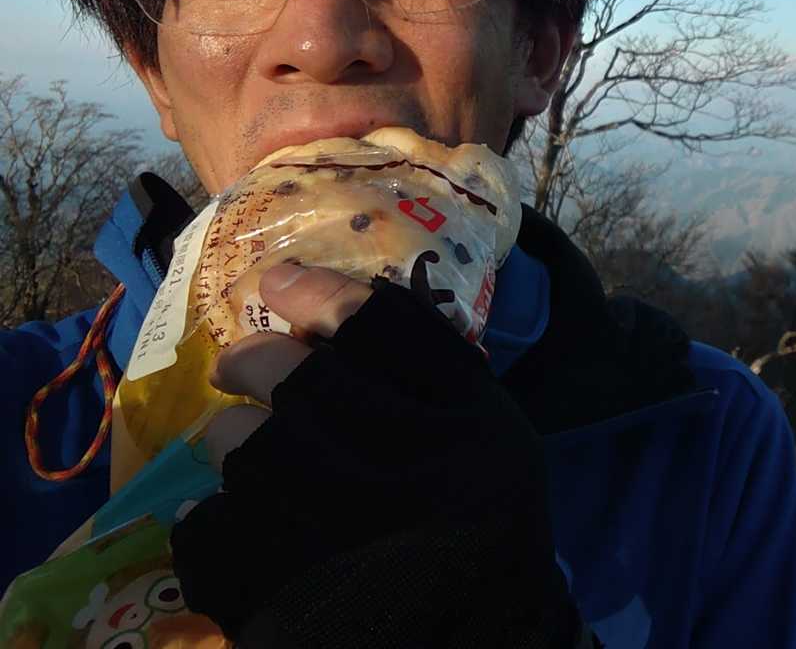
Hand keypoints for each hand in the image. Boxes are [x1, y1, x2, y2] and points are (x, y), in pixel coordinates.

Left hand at [170, 264, 577, 646]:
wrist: (477, 641)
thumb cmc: (478, 523)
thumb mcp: (485, 435)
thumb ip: (428, 376)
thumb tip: (316, 307)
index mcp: (472, 426)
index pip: (384, 328)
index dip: (317, 294)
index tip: (275, 283)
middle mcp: (417, 473)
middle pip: (304, 379)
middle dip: (255, 361)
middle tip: (238, 365)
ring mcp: (351, 539)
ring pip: (247, 449)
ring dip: (233, 440)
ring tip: (242, 451)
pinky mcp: (293, 601)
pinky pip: (212, 530)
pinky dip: (210, 519)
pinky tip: (232, 522)